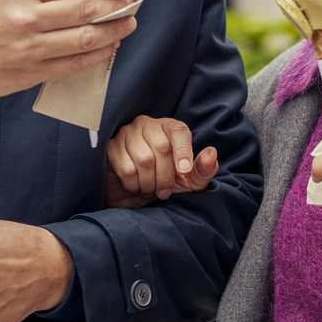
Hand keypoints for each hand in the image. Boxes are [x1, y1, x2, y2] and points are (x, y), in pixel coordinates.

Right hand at [0, 0, 139, 98]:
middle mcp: (29, 16)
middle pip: (88, 9)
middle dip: (119, 6)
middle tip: (134, 3)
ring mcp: (31, 48)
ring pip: (86, 38)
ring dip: (114, 31)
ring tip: (128, 25)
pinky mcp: (30, 73)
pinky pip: (73, 65)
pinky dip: (96, 56)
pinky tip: (108, 48)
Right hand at [104, 116, 219, 207]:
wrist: (135, 196)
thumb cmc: (165, 183)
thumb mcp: (190, 181)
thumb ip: (203, 169)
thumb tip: (211, 153)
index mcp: (169, 127)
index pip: (179, 132)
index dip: (184, 152)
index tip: (184, 172)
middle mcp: (147, 125)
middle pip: (162, 147)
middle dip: (166, 176)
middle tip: (164, 190)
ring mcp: (126, 134)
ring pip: (144, 159)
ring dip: (150, 182)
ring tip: (150, 188)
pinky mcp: (110, 147)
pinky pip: (126, 168)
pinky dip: (134, 184)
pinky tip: (135, 185)